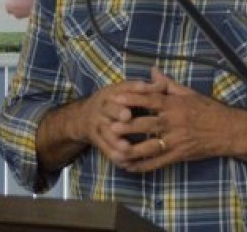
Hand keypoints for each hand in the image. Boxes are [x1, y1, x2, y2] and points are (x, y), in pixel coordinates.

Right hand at [35, 75, 167, 171]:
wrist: (83, 117)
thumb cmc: (113, 102)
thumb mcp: (125, 91)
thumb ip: (145, 88)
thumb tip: (163, 82)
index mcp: (112, 93)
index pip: (122, 90)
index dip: (131, 91)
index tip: (141, 90)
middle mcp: (102, 108)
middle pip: (109, 109)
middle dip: (117, 112)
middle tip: (128, 116)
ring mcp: (98, 125)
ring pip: (106, 133)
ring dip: (115, 140)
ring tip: (127, 147)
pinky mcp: (98, 141)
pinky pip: (106, 150)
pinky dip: (116, 156)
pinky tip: (127, 163)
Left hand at [111, 67, 246, 172]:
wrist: (229, 131)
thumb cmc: (208, 109)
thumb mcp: (189, 93)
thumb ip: (167, 84)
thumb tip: (152, 70)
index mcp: (174, 105)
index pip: (150, 101)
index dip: (132, 99)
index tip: (116, 98)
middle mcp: (174, 123)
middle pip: (146, 125)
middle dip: (127, 126)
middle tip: (109, 126)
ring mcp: (176, 141)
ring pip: (150, 147)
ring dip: (132, 149)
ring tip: (115, 150)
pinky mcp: (179, 155)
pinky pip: (158, 162)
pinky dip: (142, 166)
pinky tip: (129, 166)